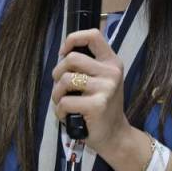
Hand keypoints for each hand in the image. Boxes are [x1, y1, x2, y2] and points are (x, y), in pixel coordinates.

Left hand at [51, 28, 130, 153]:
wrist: (115, 135)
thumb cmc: (101, 107)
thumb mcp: (101, 81)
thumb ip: (86, 66)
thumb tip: (62, 55)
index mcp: (111, 62)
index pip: (93, 35)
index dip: (72, 39)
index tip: (63, 53)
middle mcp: (111, 72)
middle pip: (71, 59)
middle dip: (58, 73)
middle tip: (61, 87)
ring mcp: (105, 88)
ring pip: (65, 80)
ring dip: (57, 94)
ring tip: (63, 102)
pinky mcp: (97, 105)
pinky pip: (65, 101)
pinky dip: (60, 111)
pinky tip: (67, 116)